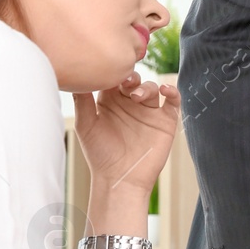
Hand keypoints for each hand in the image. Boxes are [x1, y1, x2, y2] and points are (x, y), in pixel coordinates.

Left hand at [73, 72, 181, 197]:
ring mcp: (149, 111)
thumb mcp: (86, 125)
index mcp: (111, 102)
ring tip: (137, 96)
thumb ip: (83, 101)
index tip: (108, 69)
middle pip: (134, 80)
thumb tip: (76, 77)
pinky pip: (173, 101)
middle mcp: (130, 104)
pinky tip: (165, 89)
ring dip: (146, 87)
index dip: (112, 72)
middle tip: (124, 80)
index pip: (113, 79)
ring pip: (152, 87)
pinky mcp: (166, 120)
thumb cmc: (100, 155)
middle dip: (130, 76)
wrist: (120, 179)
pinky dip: (172, 91)